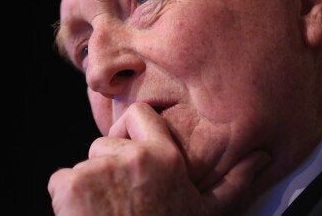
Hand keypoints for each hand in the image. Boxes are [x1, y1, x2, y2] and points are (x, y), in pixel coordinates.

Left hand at [48, 102, 268, 214]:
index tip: (128, 152)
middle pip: (103, 144)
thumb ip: (234, 182)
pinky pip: (60, 181)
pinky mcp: (71, 186)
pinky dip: (67, 199)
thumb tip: (261, 156)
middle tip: (122, 202)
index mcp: (165, 158)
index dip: (128, 132)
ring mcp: (98, 170)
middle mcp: (132, 157)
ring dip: (89, 188)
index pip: (138, 115)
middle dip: (107, 168)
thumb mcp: (206, 212)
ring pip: (83, 165)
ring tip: (108, 215)